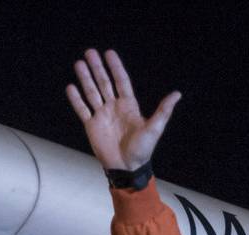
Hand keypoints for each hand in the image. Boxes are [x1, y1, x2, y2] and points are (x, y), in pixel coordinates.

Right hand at [67, 49, 179, 170]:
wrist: (127, 169)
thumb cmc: (142, 150)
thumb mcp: (155, 129)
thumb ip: (163, 110)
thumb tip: (177, 94)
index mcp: (129, 106)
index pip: (121, 81)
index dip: (115, 67)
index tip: (109, 53)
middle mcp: (114, 107)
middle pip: (104, 83)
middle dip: (97, 68)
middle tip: (90, 52)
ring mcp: (102, 116)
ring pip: (92, 92)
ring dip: (85, 78)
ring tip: (79, 63)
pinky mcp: (92, 126)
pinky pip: (82, 109)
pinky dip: (76, 99)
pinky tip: (71, 87)